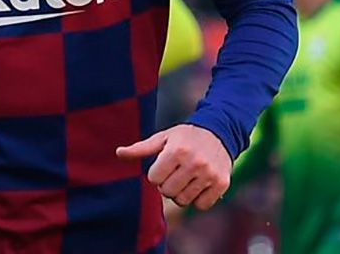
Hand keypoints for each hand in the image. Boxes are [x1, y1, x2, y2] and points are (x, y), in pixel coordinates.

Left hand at [116, 124, 231, 210]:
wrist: (219, 133)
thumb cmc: (185, 137)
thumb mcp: (162, 138)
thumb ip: (140, 148)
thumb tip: (118, 153)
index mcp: (177, 150)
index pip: (154, 179)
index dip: (157, 173)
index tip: (165, 164)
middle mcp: (195, 162)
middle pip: (167, 192)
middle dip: (167, 184)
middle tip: (175, 172)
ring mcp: (209, 174)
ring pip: (183, 201)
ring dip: (181, 193)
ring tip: (186, 178)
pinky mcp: (221, 183)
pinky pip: (201, 206)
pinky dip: (198, 199)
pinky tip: (199, 184)